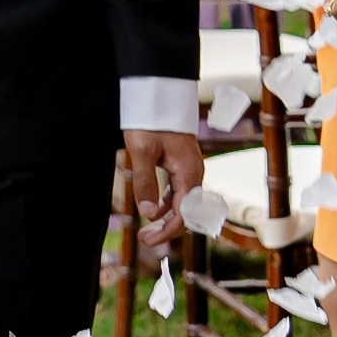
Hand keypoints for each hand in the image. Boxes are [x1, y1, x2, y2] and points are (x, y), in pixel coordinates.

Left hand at [125, 127, 204, 253]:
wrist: (162, 95)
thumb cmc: (152, 120)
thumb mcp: (142, 151)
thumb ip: (145, 183)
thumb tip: (149, 214)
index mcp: (188, 174)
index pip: (183, 215)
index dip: (166, 232)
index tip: (146, 241)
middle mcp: (195, 174)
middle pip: (186, 212)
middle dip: (167, 229)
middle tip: (144, 240)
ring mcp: (191, 170)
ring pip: (183, 203)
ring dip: (167, 218)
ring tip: (147, 229)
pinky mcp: (184, 165)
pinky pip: (180, 192)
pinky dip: (168, 204)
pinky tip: (154, 209)